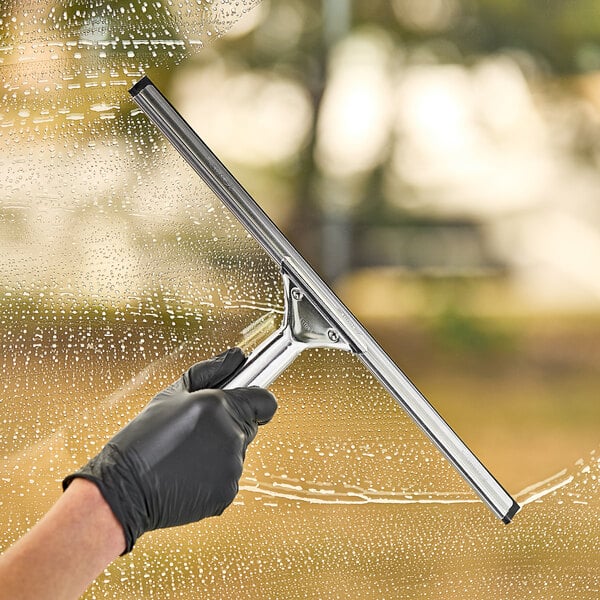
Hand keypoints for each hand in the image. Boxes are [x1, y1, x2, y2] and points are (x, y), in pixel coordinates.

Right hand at [63, 348, 276, 552]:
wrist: (123, 489)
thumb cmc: (142, 440)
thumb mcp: (171, 395)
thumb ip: (210, 371)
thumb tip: (237, 356)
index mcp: (219, 405)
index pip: (265, 401)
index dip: (256, 402)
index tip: (248, 406)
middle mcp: (231, 433)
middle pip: (249, 427)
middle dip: (229, 427)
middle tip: (194, 435)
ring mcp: (232, 464)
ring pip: (237, 453)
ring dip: (219, 454)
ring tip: (185, 457)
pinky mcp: (228, 491)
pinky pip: (229, 478)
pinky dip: (213, 478)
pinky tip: (188, 476)